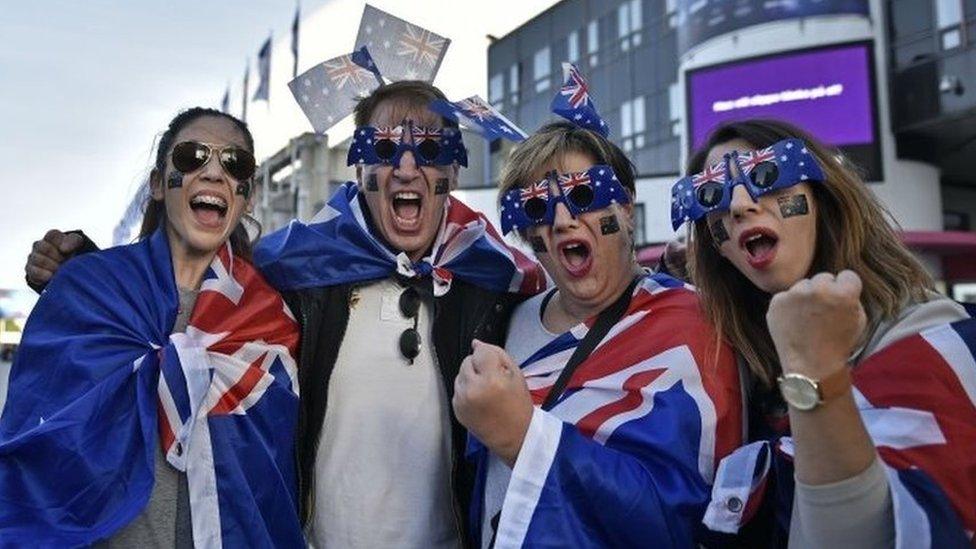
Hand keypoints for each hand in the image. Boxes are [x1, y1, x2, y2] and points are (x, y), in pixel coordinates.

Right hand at [25, 230, 83, 289]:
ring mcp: (34, 257)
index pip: (52, 235)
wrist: (68, 271)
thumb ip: (73, 241)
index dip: (60, 243)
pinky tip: (50, 276)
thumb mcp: (78, 245)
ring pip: (38, 259)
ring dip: (51, 266)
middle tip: (64, 262)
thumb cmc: (73, 254)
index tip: (66, 251)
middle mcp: (40, 245)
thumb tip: (63, 249)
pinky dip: (42, 274)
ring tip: (59, 270)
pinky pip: (33, 271)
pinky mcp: (31, 270)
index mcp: (52, 237)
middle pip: (44, 248)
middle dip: (57, 257)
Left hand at [452, 340, 533, 466]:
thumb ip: (497, 354)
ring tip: (486, 391)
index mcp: (491, 380)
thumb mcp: (517, 374)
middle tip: (493, 380)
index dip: (488, 355)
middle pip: (467, 361)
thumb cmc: (519, 406)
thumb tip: (477, 343)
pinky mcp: (456, 409)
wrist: (514, 437)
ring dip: (471, 377)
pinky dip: (466, 390)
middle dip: (478, 366)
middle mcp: (473, 389)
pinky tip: (480, 400)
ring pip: (460, 374)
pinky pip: (457, 389)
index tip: (495, 364)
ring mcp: (462, 400)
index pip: (480, 351)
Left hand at [767, 270, 866, 377]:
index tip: (841, 301)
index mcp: (844, 293)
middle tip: (822, 311)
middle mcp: (819, 289)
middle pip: (824, 278)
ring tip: (807, 319)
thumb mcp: (859, 320)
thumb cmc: (838, 346)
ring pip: (803, 285)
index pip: (847, 276)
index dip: (845, 289)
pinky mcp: (777, 301)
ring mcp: (795, 294)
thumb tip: (839, 285)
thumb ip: (851, 298)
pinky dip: (788, 306)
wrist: (811, 367)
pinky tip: (793, 322)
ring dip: (806, 296)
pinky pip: (786, 296)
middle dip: (825, 290)